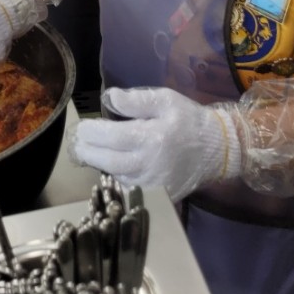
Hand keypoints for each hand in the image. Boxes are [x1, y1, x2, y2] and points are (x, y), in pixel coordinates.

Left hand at [69, 87, 241, 200]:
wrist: (216, 150)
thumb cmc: (188, 120)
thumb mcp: (165, 100)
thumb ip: (137, 100)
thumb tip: (110, 98)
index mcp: (152, 138)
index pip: (112, 137)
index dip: (92, 133)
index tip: (80, 127)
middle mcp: (149, 165)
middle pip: (109, 162)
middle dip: (89, 151)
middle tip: (77, 142)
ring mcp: (153, 185)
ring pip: (116, 177)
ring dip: (99, 164)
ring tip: (88, 151)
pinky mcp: (157, 195)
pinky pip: (129, 189)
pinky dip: (116, 178)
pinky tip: (109, 166)